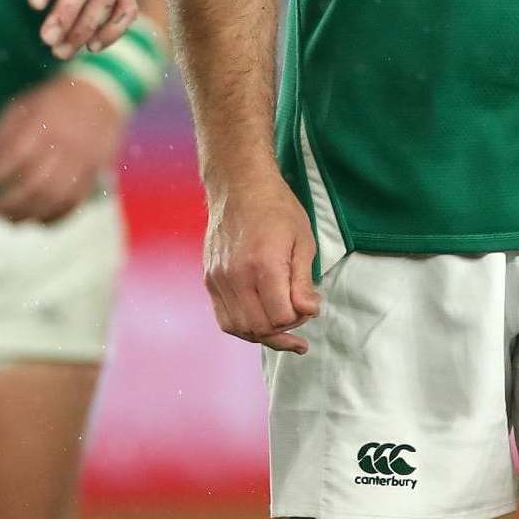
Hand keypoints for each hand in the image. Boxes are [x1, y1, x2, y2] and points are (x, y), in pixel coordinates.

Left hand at [0, 74, 126, 222]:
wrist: (100, 93)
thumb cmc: (52, 101)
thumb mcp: (23, 105)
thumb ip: (2, 132)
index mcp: (44, 123)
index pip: (15, 156)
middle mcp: (64, 144)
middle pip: (35, 183)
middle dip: (7, 202)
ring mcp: (82, 162)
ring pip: (54, 198)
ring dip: (28, 214)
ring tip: (8, 220)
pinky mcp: (94, 173)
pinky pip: (75, 203)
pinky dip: (54, 217)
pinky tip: (36, 221)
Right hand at [203, 170, 321, 354]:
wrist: (240, 185)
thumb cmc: (276, 208)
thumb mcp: (303, 241)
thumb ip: (304, 281)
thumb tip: (308, 311)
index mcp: (264, 264)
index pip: (282, 317)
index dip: (300, 318)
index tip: (309, 306)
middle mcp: (236, 276)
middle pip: (259, 328)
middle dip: (283, 332)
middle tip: (298, 319)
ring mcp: (219, 278)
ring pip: (239, 328)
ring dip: (262, 333)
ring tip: (280, 327)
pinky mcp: (209, 278)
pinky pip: (223, 317)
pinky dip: (242, 326)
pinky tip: (258, 319)